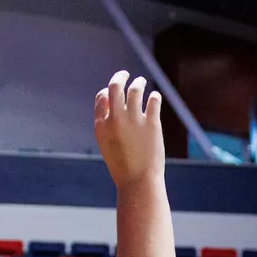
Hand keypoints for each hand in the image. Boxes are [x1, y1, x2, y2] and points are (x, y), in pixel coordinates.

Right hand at [93, 71, 164, 186]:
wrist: (138, 182)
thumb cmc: (123, 167)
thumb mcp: (107, 146)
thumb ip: (106, 125)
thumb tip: (109, 104)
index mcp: (101, 125)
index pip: (101, 98)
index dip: (107, 92)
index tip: (113, 92)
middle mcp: (116, 119)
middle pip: (115, 87)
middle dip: (120, 76)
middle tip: (126, 74)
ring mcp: (134, 120)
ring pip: (136, 90)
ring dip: (139, 83)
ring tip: (141, 82)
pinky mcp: (152, 124)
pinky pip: (154, 101)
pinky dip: (154, 96)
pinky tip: (155, 97)